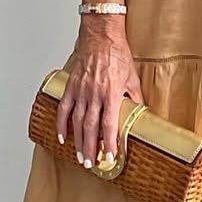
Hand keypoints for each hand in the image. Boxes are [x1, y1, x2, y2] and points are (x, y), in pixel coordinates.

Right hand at [57, 18, 144, 167]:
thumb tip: (140, 113)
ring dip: (78, 141)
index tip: (109, 156)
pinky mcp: (71, 86)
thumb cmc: (117, 54)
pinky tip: (62, 137)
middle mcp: (94, 94)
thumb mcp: (132, 78)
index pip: (109, 124)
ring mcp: (81, 91)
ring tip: (80, 157)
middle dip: (91, 148)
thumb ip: (135, 98)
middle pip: (91, 127)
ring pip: (77, 122)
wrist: (101, 37)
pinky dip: (61, 124)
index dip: (109, 142)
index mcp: (111, 93)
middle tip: (91, 164)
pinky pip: (64, 109)